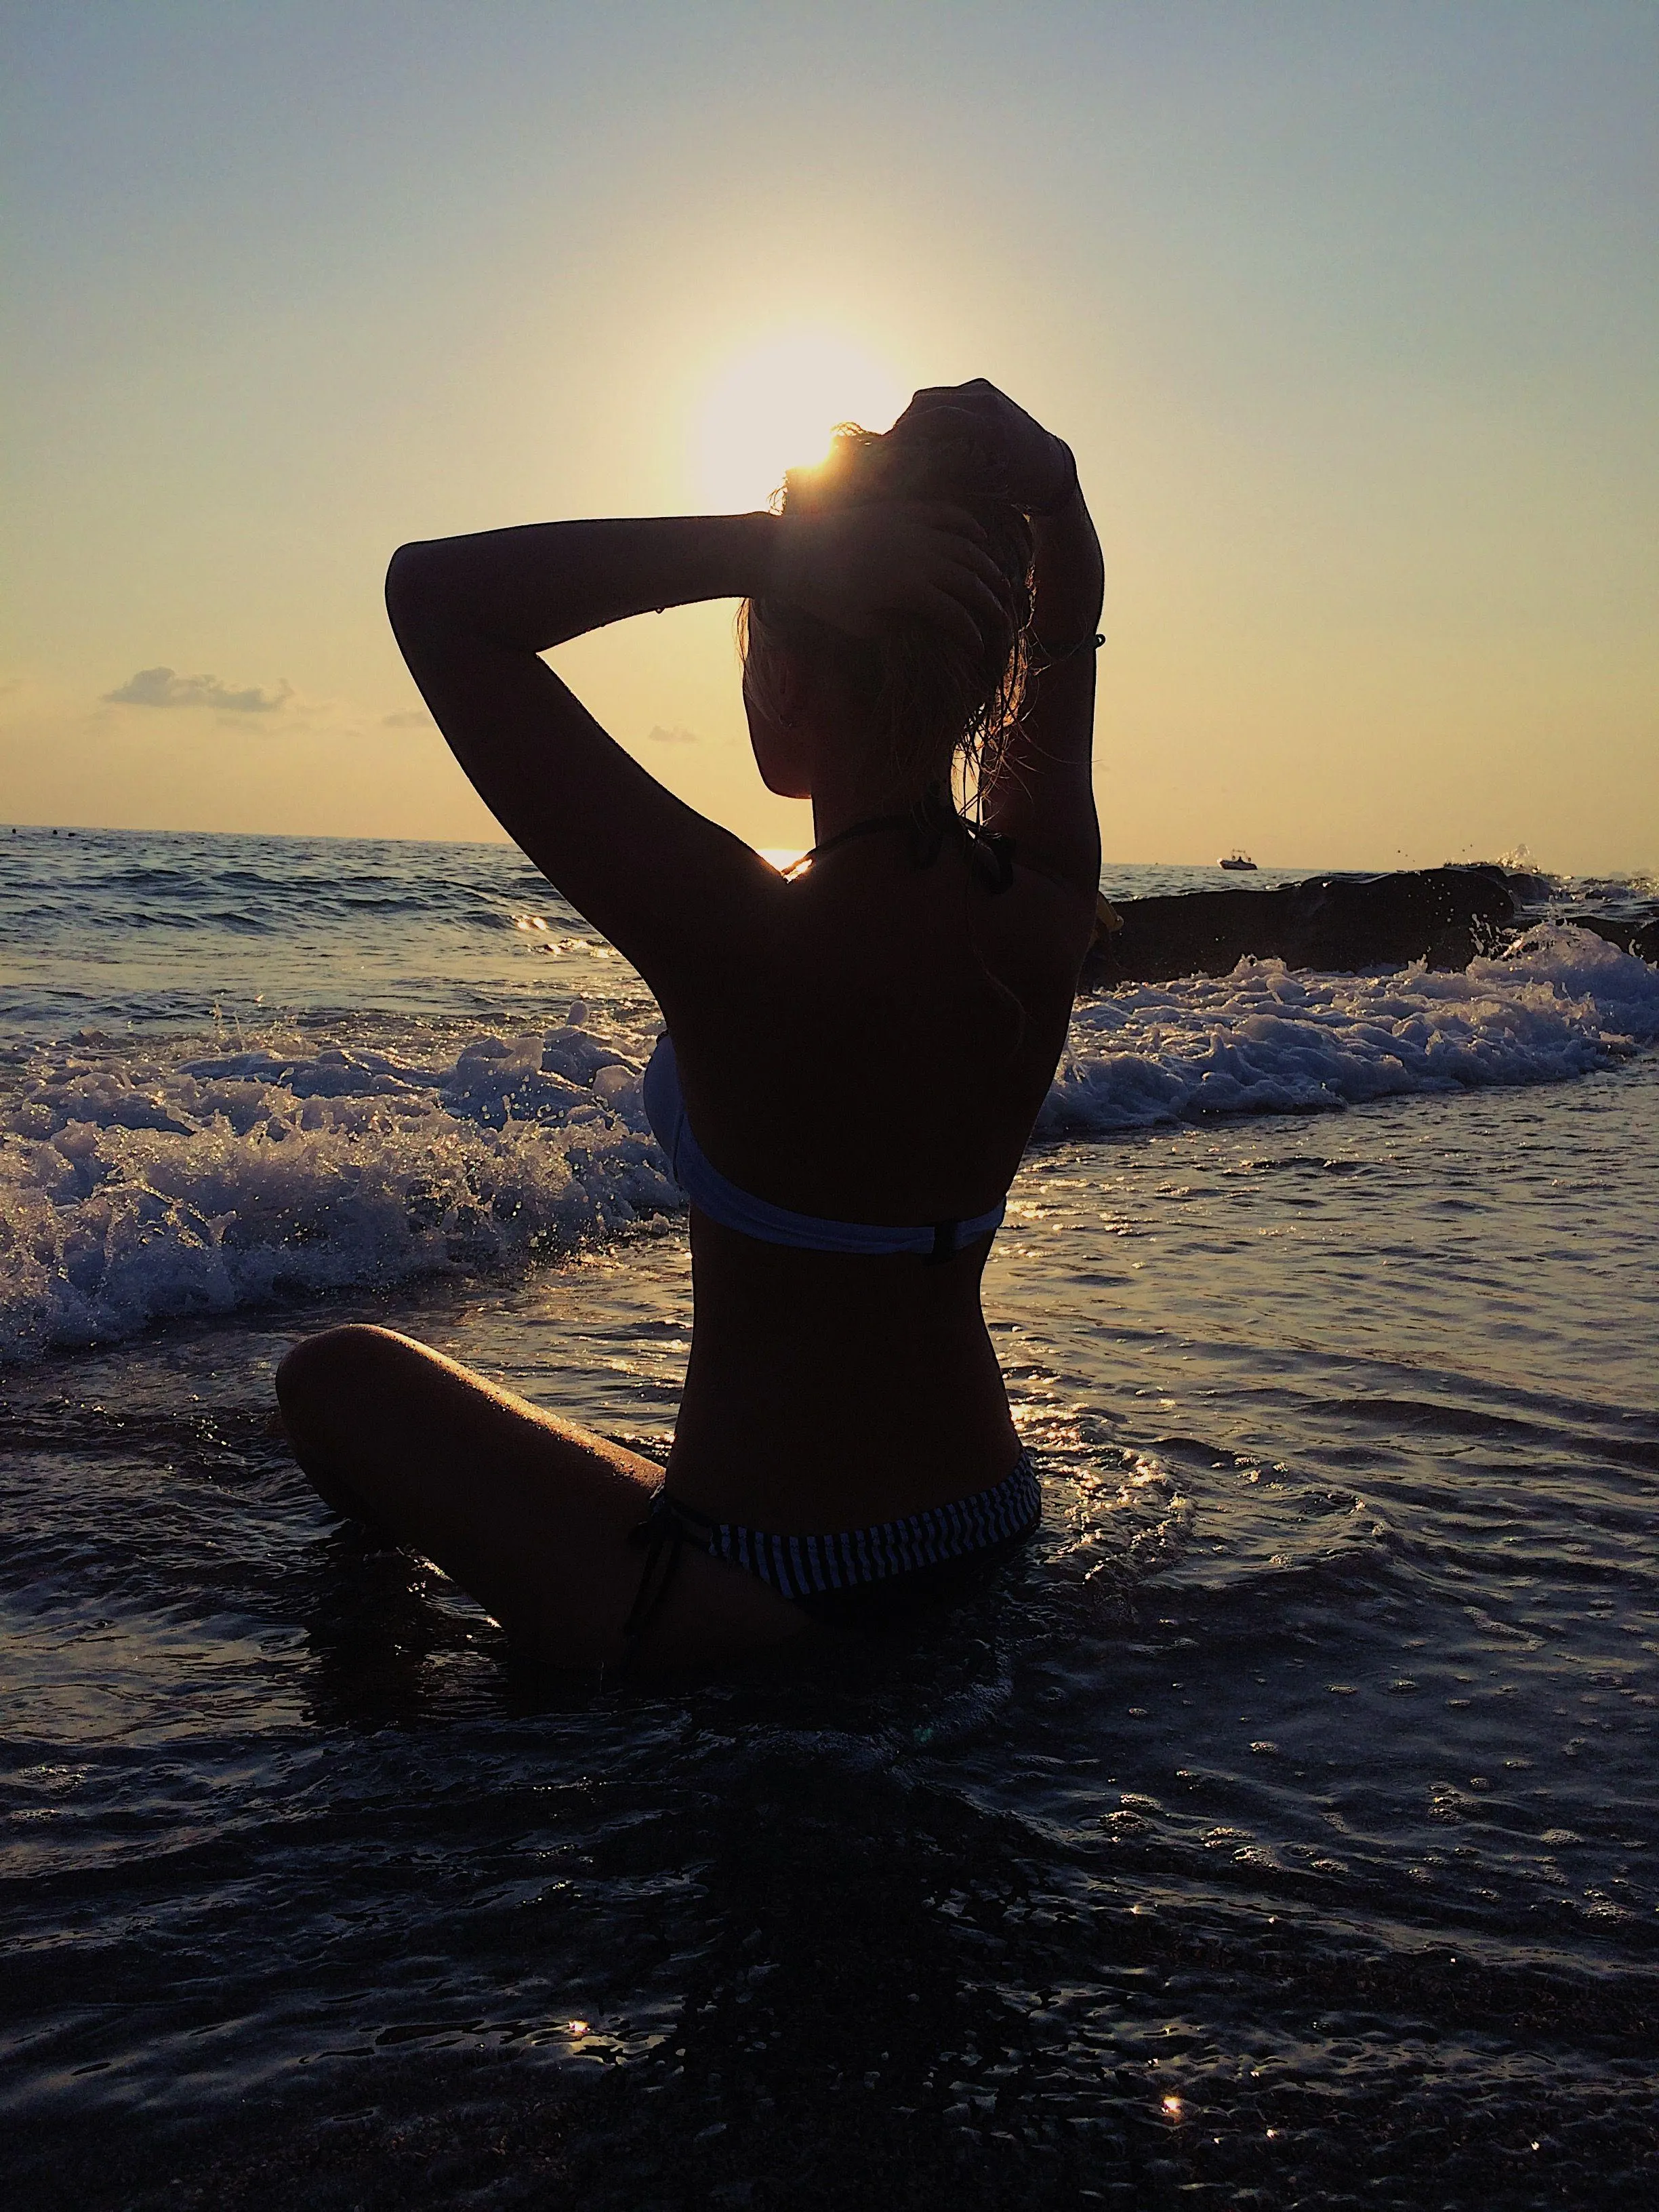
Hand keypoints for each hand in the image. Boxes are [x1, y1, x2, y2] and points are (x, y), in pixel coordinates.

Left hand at [766, 501, 1010, 649]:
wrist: (794, 551)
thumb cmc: (824, 595)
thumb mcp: (860, 624)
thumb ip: (894, 629)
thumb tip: (921, 632)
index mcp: (911, 590)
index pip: (955, 615)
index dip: (971, 634)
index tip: (977, 649)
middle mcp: (920, 557)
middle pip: (971, 580)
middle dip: (990, 601)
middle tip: (1002, 616)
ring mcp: (914, 529)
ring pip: (967, 547)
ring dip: (987, 566)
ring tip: (999, 581)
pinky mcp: (904, 511)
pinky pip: (946, 514)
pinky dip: (967, 525)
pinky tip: (978, 537)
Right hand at [892, 378, 1073, 514]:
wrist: (1048, 466)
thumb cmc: (1014, 487)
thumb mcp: (979, 484)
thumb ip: (944, 471)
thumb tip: (902, 472)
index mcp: (990, 425)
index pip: (936, 419)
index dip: (906, 432)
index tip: (886, 450)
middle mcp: (988, 401)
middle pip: (927, 403)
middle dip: (903, 425)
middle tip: (885, 447)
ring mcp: (985, 390)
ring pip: (931, 397)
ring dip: (912, 418)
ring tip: (898, 442)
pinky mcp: (983, 388)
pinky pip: (944, 396)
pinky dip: (928, 412)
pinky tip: (918, 433)